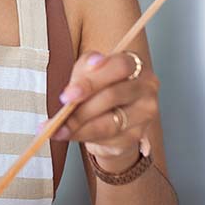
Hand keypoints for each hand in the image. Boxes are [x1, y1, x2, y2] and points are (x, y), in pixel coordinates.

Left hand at [52, 50, 158, 171]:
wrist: (112, 111)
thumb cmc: (101, 85)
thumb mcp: (89, 70)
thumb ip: (85, 71)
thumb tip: (82, 77)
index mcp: (135, 65)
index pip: (118, 67)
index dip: (92, 80)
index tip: (68, 94)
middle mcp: (146, 88)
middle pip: (113, 96)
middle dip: (82, 108)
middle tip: (60, 115)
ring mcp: (144, 113)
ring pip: (110, 123)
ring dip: (80, 128)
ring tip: (59, 130)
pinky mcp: (137, 135)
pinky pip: (109, 139)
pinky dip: (86, 138)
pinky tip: (72, 136)